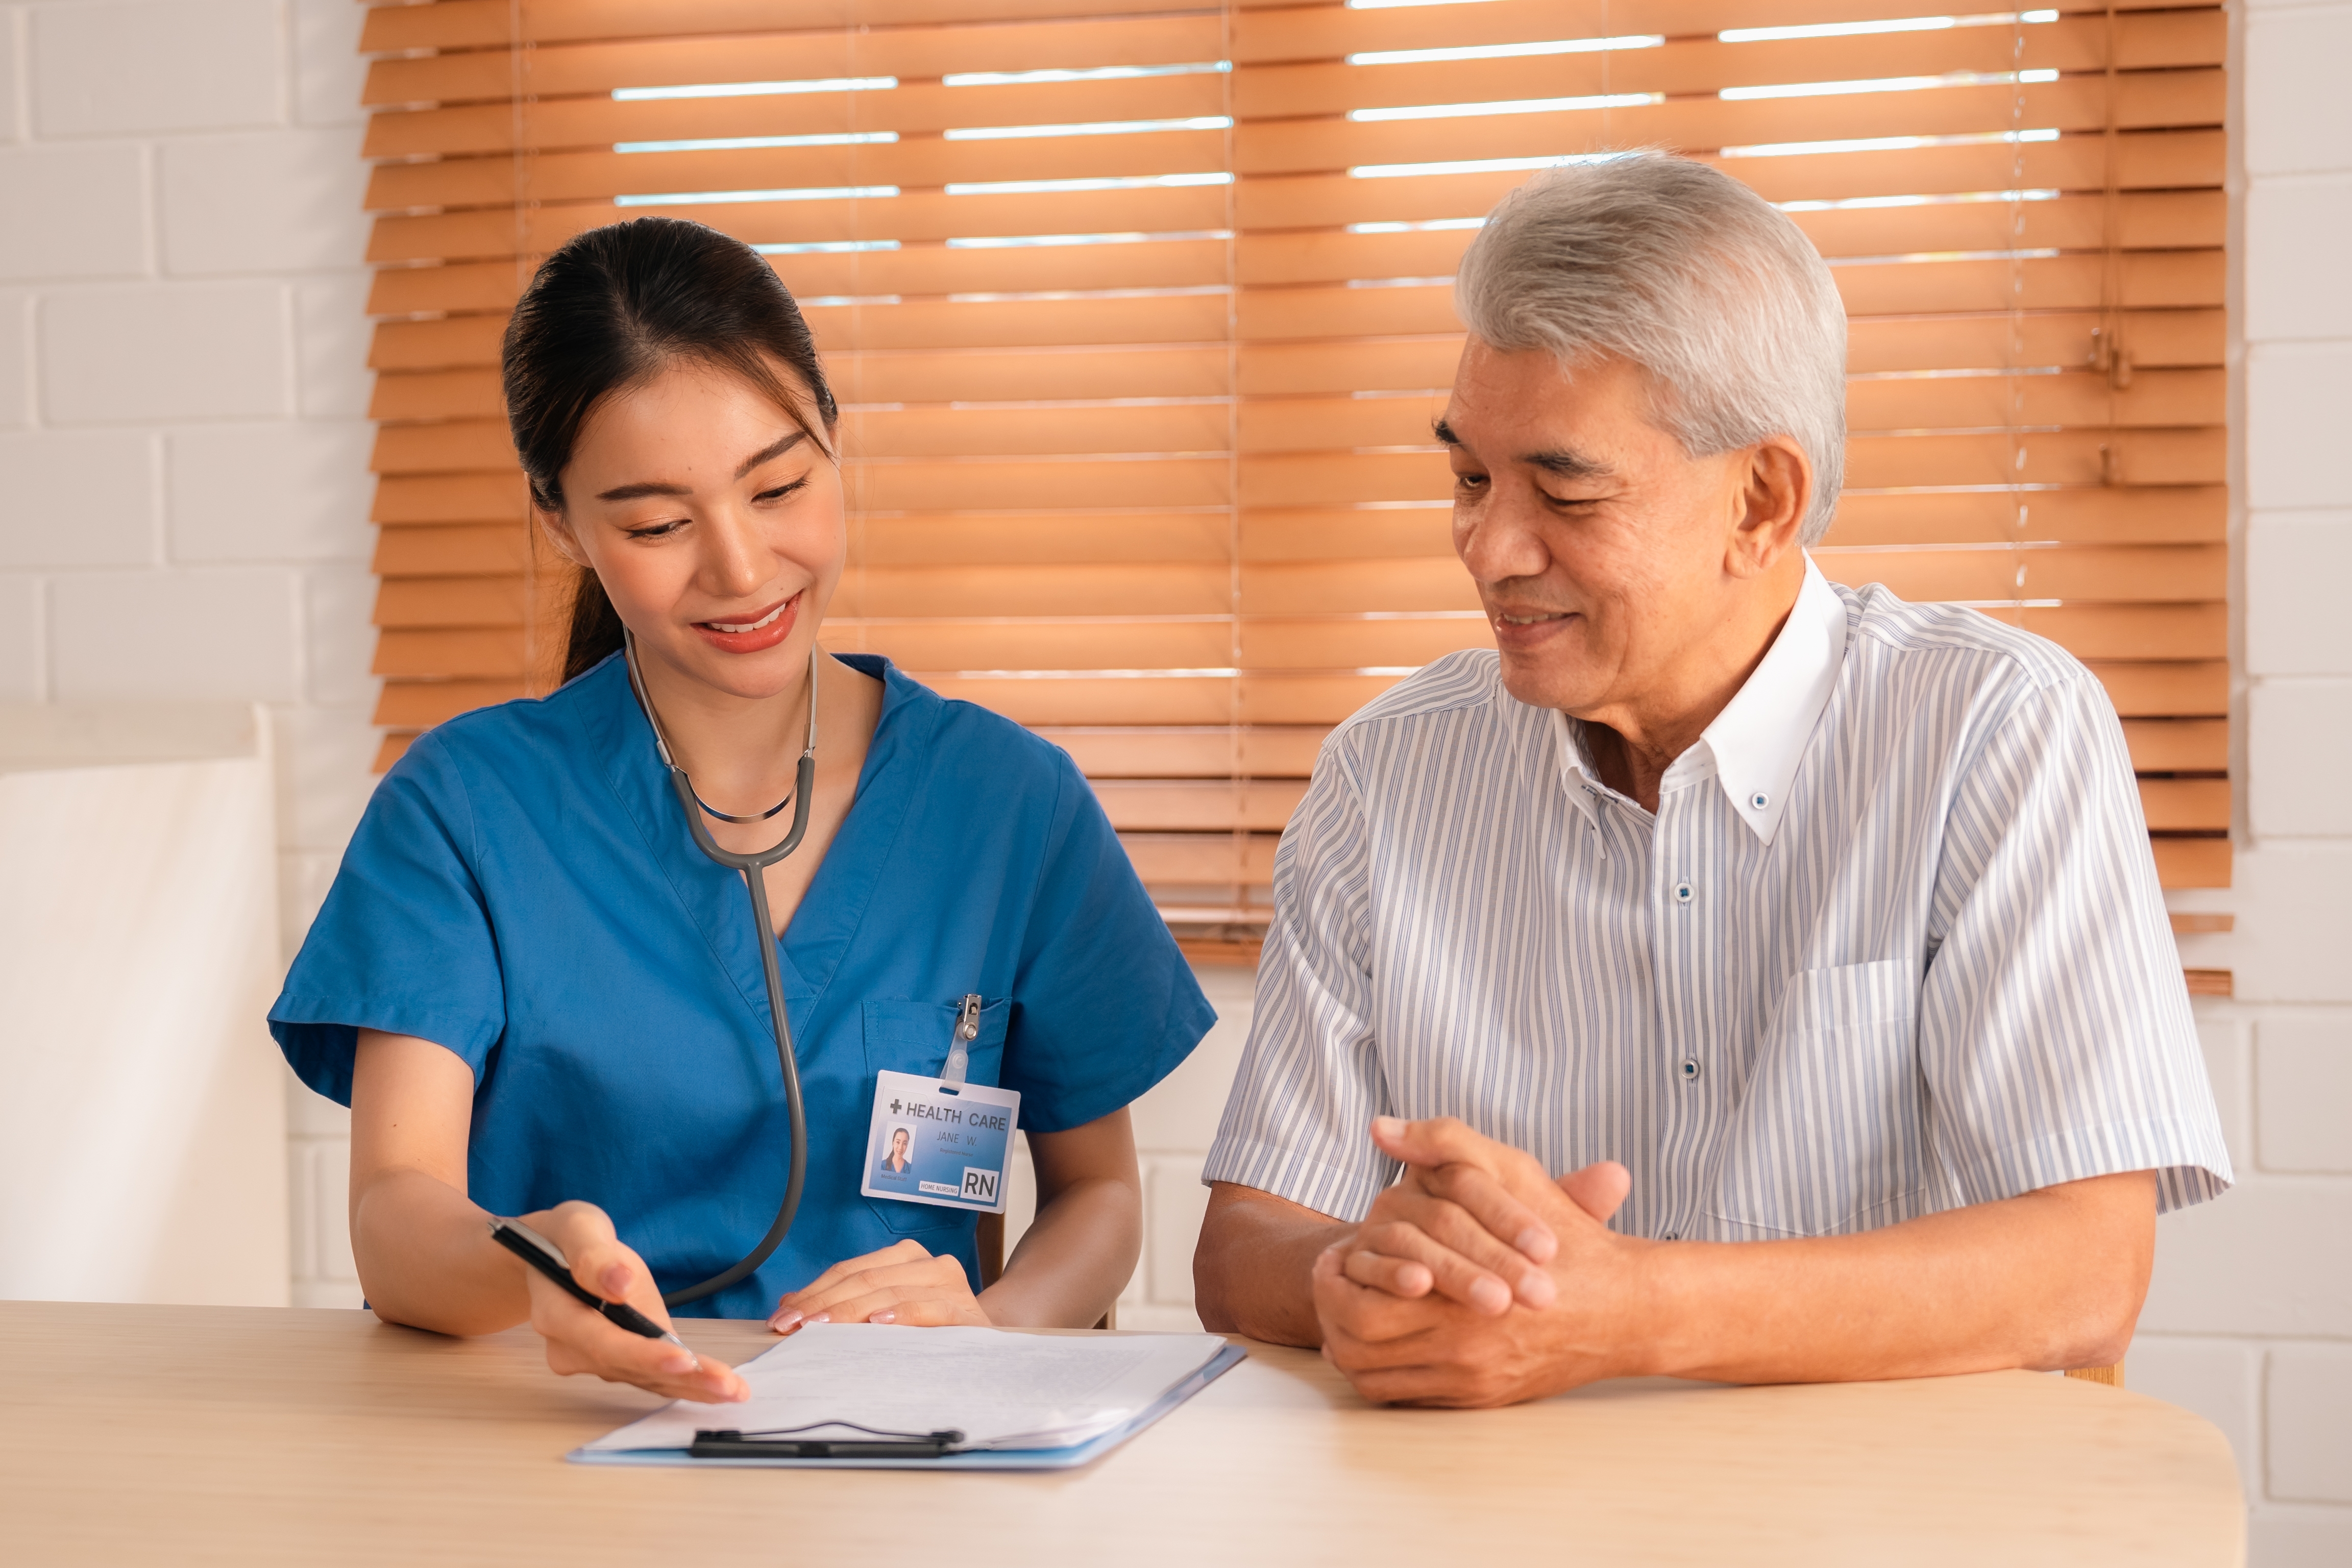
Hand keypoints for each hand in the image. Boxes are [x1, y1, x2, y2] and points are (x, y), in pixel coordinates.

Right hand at [521, 1201, 746, 1403]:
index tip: (683, 1358)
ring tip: (734, 1390)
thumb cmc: (570, 1238)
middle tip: (727, 1386)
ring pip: (645, 1378)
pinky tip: (719, 1388)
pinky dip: (685, 1382)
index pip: (603, 1342)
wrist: (555, 1255)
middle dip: (680, 1378)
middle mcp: (572, 1349)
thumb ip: (593, 1257)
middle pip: (629, 1368)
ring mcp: (594, 1359)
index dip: (644, 1354)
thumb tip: (619, 1284)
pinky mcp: (618, 1359)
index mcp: (558, 1315)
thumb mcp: (578, 1229)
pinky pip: (651, 1375)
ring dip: (690, 1385)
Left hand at [770, 1238, 992, 1332]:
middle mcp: (928, 1263)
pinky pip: (929, 1309)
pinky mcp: (965, 1311)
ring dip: (850, 1311)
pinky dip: (902, 1314)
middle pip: (864, 1278)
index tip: (783, 1316)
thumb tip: (789, 1302)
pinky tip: (878, 1323)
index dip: (813, 1291)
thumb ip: (845, 1302)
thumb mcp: (886, 1311)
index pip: (850, 1270)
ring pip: (889, 1290)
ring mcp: (949, 1284)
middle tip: (792, 1325)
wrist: (988, 1344)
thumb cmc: (931, 1330)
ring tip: (819, 1327)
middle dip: (823, 1304)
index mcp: (906, 1258)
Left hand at [1313, 1118, 1642, 1406]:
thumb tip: (1383, 1127)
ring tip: (1344, 1310)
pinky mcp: (1481, 1399)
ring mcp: (1471, 1380)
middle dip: (1330, 1313)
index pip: (1359, 1304)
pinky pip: (1406, 1399)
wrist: (1628, 1307)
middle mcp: (1461, 1349)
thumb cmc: (1569, 1236)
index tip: (1332, 1255)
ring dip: (1348, 1345)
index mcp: (1460, 1296)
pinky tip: (1377, 1341)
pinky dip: (1379, 1373)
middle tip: (1329, 1283)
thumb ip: (1445, 1142)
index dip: (1333, 1279)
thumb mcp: (1512, 1172)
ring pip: (1374, 1377)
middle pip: (1356, 1346)